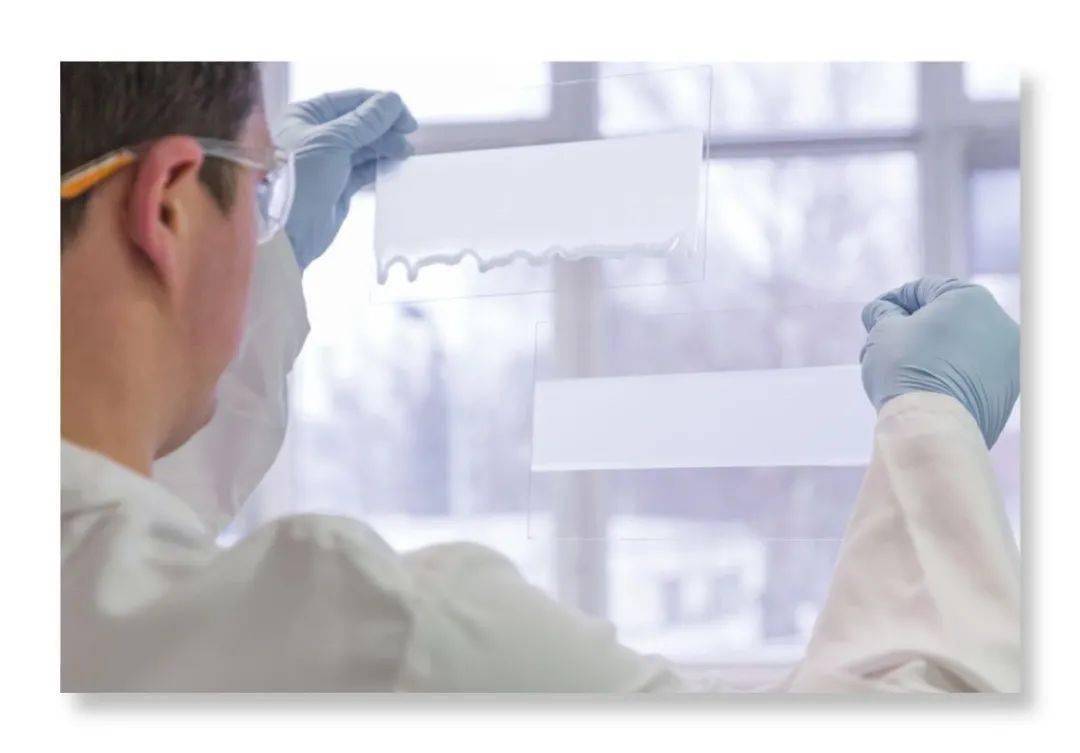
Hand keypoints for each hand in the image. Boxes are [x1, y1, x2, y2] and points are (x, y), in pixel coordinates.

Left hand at [275, 88, 417, 269]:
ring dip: (386, 145)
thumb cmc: (302, 178)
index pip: (348, 100)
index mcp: (305, 115)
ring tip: (405, 151)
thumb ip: (366, 121)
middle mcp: (315, 134)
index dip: (378, 103)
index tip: (403, 112)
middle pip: (359, 122)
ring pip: (364, 145)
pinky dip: (381, 164)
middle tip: (409, 133)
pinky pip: (365, 167)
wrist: (291, 231)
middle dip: (385, 126)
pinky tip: (395, 163)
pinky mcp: (340, 184)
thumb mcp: (334, 142)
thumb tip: (393, 100)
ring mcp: (328, 160)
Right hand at [860, 276, 1019, 447]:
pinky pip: (974, 372)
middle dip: (915, 328)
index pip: (924, 289)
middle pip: (948, 317)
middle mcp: (1001, 323)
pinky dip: (952, 374)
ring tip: (903, 371)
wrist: (932, 428)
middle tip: (886, 346)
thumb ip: (883, 312)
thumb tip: (883, 310)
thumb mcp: (882, 331)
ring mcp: (1010, 359)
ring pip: (962, 345)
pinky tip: (926, 388)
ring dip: (934, 351)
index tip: (876, 319)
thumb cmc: (905, 372)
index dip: (893, 301)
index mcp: (972, 298)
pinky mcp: (1009, 390)